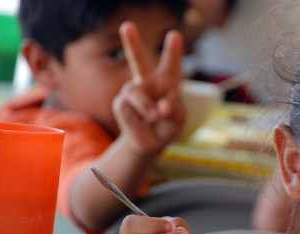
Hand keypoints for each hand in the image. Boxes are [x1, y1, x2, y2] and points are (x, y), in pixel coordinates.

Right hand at [112, 21, 185, 152]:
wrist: (151, 142)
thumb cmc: (168, 125)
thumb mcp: (178, 119)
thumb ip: (173, 111)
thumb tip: (161, 106)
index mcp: (167, 82)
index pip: (171, 64)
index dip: (172, 50)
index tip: (174, 34)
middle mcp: (148, 82)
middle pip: (138, 60)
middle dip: (131, 43)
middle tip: (127, 25)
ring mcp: (133, 91)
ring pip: (135, 92)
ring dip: (147, 107)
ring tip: (154, 117)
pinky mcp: (121, 103)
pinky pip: (128, 107)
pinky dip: (139, 116)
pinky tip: (142, 121)